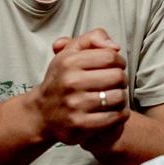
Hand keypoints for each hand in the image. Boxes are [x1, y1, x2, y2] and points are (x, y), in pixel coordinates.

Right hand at [33, 30, 131, 146]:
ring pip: (119, 98)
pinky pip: (116, 117)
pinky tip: (113, 111)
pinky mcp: (81, 126)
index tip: (115, 66)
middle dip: (121, 79)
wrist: (42, 114)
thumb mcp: (70, 53)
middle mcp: (71, 83)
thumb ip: (92, 38)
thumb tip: (115, 47)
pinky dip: (120, 114)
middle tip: (114, 83)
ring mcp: (75, 106)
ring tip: (113, 97)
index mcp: (69, 62)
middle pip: (118, 77)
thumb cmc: (61, 80)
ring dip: (121, 97)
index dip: (119, 61)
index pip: (111, 57)